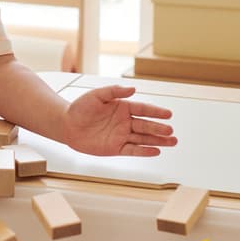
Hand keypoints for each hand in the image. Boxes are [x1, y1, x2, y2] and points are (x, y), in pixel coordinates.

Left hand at [61, 85, 176, 156]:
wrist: (67, 125)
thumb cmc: (80, 108)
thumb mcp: (96, 95)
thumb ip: (114, 91)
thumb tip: (133, 89)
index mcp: (123, 107)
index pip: (143, 109)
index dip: (156, 112)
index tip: (168, 114)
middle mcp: (125, 122)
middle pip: (146, 125)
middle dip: (159, 128)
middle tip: (171, 131)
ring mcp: (121, 136)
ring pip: (143, 139)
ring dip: (158, 141)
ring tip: (172, 142)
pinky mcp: (115, 148)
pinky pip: (132, 150)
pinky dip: (144, 151)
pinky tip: (156, 151)